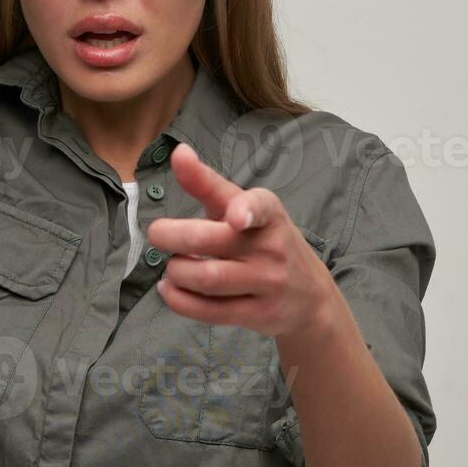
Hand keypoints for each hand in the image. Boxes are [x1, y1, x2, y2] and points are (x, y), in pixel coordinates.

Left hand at [146, 142, 329, 340]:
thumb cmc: (264, 241)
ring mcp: (267, 282)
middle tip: (157, 234)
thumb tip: (179, 152)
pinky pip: (210, 311)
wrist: (310, 295)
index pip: (259, 206)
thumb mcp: (242, 208)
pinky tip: (170, 289)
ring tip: (171, 265)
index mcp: (269, 213)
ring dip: (176, 271)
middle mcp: (271, 246)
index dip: (246, 210)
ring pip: (207, 278)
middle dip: (172, 236)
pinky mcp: (258, 314)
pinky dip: (180, 300)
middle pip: (212, 242)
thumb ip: (208, 184)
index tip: (236, 217)